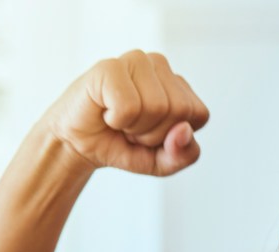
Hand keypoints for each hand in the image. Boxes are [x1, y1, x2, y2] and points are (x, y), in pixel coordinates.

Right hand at [44, 50, 208, 175]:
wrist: (80, 144)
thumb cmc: (123, 145)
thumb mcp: (162, 163)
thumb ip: (184, 155)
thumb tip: (184, 130)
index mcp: (179, 86)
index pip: (199, 115)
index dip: (175, 136)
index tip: (153, 133)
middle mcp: (160, 66)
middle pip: (179, 111)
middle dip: (155, 134)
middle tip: (133, 129)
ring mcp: (136, 61)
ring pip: (156, 107)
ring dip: (135, 128)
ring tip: (120, 120)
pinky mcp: (109, 66)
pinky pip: (128, 106)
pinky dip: (117, 120)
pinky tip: (106, 111)